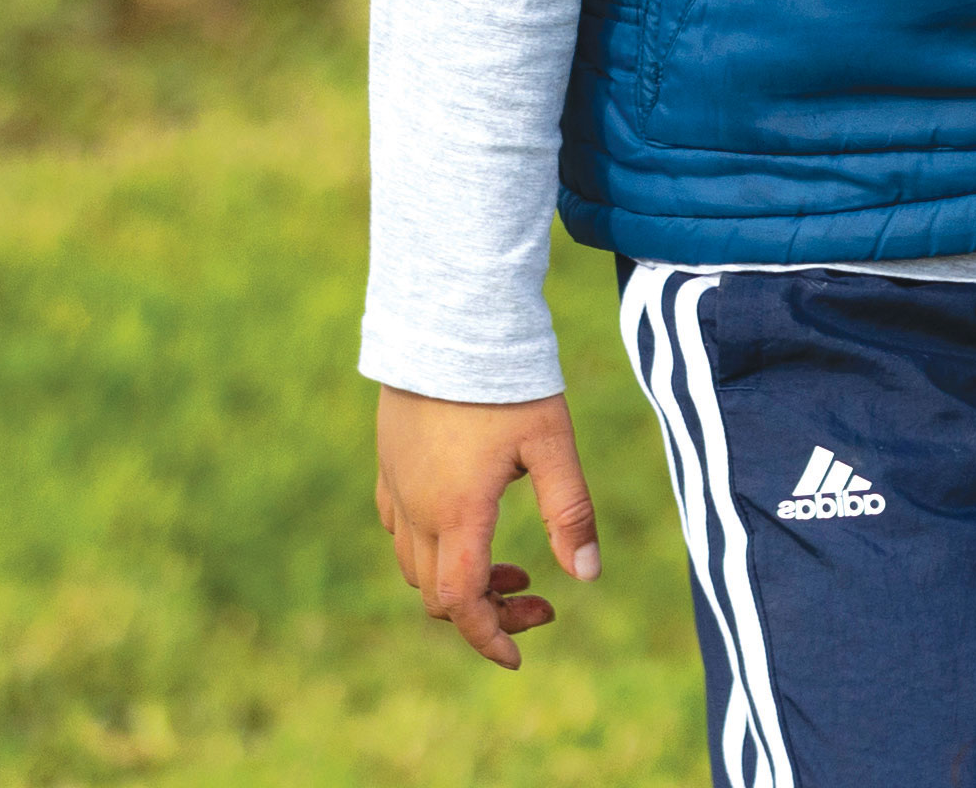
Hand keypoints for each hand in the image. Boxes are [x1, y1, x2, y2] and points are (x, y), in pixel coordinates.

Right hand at [375, 384, 603, 667]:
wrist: (449, 319)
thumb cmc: (507, 381)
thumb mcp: (552, 444)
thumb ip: (570, 511)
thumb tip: (587, 576)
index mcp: (459, 512)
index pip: (463, 603)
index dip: (490, 638)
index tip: (520, 655)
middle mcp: (417, 509)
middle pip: (438, 595)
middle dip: (487, 613)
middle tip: (538, 597)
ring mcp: (396, 487)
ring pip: (414, 566)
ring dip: (460, 582)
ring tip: (515, 567)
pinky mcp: (388, 464)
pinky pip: (399, 529)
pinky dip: (434, 550)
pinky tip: (470, 525)